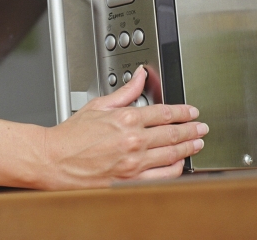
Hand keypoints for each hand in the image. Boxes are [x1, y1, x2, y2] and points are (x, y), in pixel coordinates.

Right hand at [39, 66, 207, 188]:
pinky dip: (176, 168)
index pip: (163, 113)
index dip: (182, 112)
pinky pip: (164, 175)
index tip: (191, 112)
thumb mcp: (97, 106)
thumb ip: (124, 92)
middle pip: (173, 133)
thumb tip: (139, 77)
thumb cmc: (71, 135)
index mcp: (125, 118)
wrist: (55, 159)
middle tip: (201, 128)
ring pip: (172, 154)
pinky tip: (180, 163)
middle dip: (191, 130)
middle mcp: (133, 140)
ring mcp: (135, 162)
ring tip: (197, 144)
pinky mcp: (132, 180)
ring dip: (188, 148)